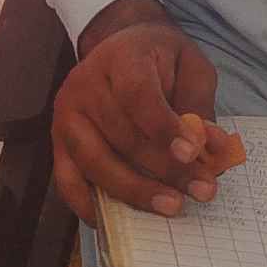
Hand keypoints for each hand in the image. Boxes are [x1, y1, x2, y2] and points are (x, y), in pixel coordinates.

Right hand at [51, 0, 221, 224]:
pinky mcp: (57, 142)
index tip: (192, 153)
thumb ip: (199, 104)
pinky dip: (90, 205)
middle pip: (121, 135)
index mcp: (121, 57)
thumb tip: (209, 148)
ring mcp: (66, 115)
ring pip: (96, 162)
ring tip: (172, 206)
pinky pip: (67, 181)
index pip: (138, 95)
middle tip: (201, 189)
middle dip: (165, 168)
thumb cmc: (161, 60)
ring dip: (135, 191)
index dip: (164, 127)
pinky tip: (120, 220)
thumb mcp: (190, 67)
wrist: (121, 47)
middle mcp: (84, 85)